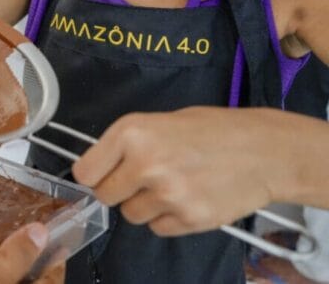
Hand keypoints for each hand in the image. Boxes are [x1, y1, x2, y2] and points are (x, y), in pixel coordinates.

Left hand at [72, 107, 314, 236]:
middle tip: (142, 179)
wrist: (265, 150)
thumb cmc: (213, 130)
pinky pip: (158, 228)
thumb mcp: (161, 121)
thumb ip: (127, 144)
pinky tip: (187, 198)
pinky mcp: (188, 219)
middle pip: (105, 196)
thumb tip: (98, 167)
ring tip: (172, 185)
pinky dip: (168, 219)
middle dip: (119, 190)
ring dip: (145, 205)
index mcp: (132, 132)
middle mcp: (145, 163)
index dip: (94, 174)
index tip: (103, 174)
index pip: (85, 172)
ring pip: (131, 215)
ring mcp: (167, 194)